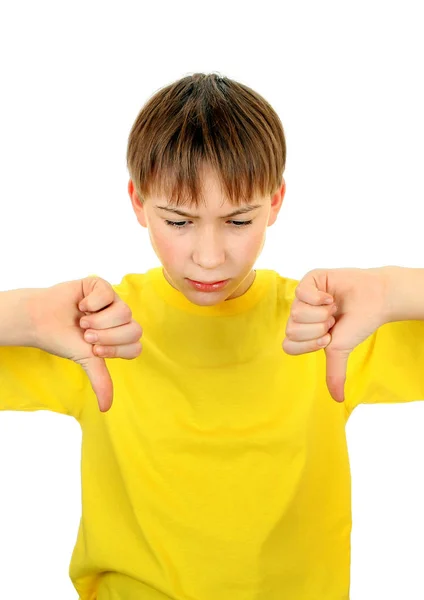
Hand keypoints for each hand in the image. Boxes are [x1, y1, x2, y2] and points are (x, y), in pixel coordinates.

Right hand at [30, 277, 142, 411]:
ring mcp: (113, 301)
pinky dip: (92, 303)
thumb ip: (101, 380)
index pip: (136, 347)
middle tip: (86, 335)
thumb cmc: (64, 339)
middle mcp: (121, 319)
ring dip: (98, 320)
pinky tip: (81, 305)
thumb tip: (106, 408)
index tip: (94, 349)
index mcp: (120, 337)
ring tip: (82, 321)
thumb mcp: (86, 360)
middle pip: (134, 329)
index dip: (116, 350)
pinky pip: (108, 294)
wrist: (40, 320)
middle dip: (108, 336)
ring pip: (124, 312)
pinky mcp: (102, 285)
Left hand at [282, 267, 387, 401]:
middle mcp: (299, 314)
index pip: (288, 346)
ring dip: (322, 313)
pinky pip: (302, 293)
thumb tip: (338, 399)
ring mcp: (302, 297)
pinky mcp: (310, 279)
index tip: (329, 338)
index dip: (309, 345)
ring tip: (334, 308)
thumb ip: (335, 372)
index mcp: (302, 331)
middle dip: (319, 329)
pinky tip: (331, 296)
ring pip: (297, 313)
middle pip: (292, 330)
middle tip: (333, 321)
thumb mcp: (341, 350)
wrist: (376, 300)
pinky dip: (320, 298)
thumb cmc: (357, 323)